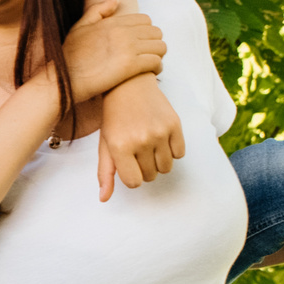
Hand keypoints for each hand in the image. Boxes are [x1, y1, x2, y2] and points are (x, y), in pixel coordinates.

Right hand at [58, 1, 166, 96]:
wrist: (61, 80)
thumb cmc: (68, 57)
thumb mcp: (80, 28)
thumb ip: (98, 11)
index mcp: (112, 22)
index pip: (145, 20)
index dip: (147, 32)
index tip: (142, 43)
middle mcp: (123, 32)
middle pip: (156, 32)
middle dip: (155, 43)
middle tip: (148, 54)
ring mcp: (128, 48)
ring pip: (160, 47)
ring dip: (158, 55)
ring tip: (150, 64)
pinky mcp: (131, 66)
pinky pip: (156, 62)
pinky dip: (157, 68)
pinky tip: (150, 73)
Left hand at [97, 73, 184, 200]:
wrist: (130, 84)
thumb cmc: (114, 117)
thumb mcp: (105, 143)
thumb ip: (105, 172)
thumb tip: (104, 199)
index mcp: (120, 147)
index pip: (134, 183)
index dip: (131, 176)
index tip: (128, 163)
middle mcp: (141, 141)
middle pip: (150, 177)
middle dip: (143, 168)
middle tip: (137, 150)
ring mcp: (160, 133)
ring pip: (166, 169)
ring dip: (158, 162)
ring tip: (149, 145)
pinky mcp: (175, 125)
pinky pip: (179, 154)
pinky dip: (172, 151)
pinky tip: (161, 137)